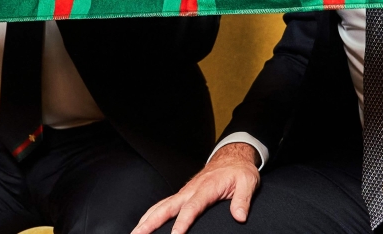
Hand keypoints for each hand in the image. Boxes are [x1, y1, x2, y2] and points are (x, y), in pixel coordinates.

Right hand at [132, 142, 260, 233]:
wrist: (231, 157)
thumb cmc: (238, 171)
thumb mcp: (247, 182)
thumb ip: (242, 200)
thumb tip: (239, 217)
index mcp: (206, 187)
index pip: (192, 207)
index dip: (183, 222)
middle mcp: (191, 190)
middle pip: (168, 206)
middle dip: (152, 221)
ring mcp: (185, 192)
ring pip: (162, 205)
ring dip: (147, 218)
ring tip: (134, 233)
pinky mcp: (183, 194)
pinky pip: (164, 204)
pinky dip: (152, 213)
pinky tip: (144, 223)